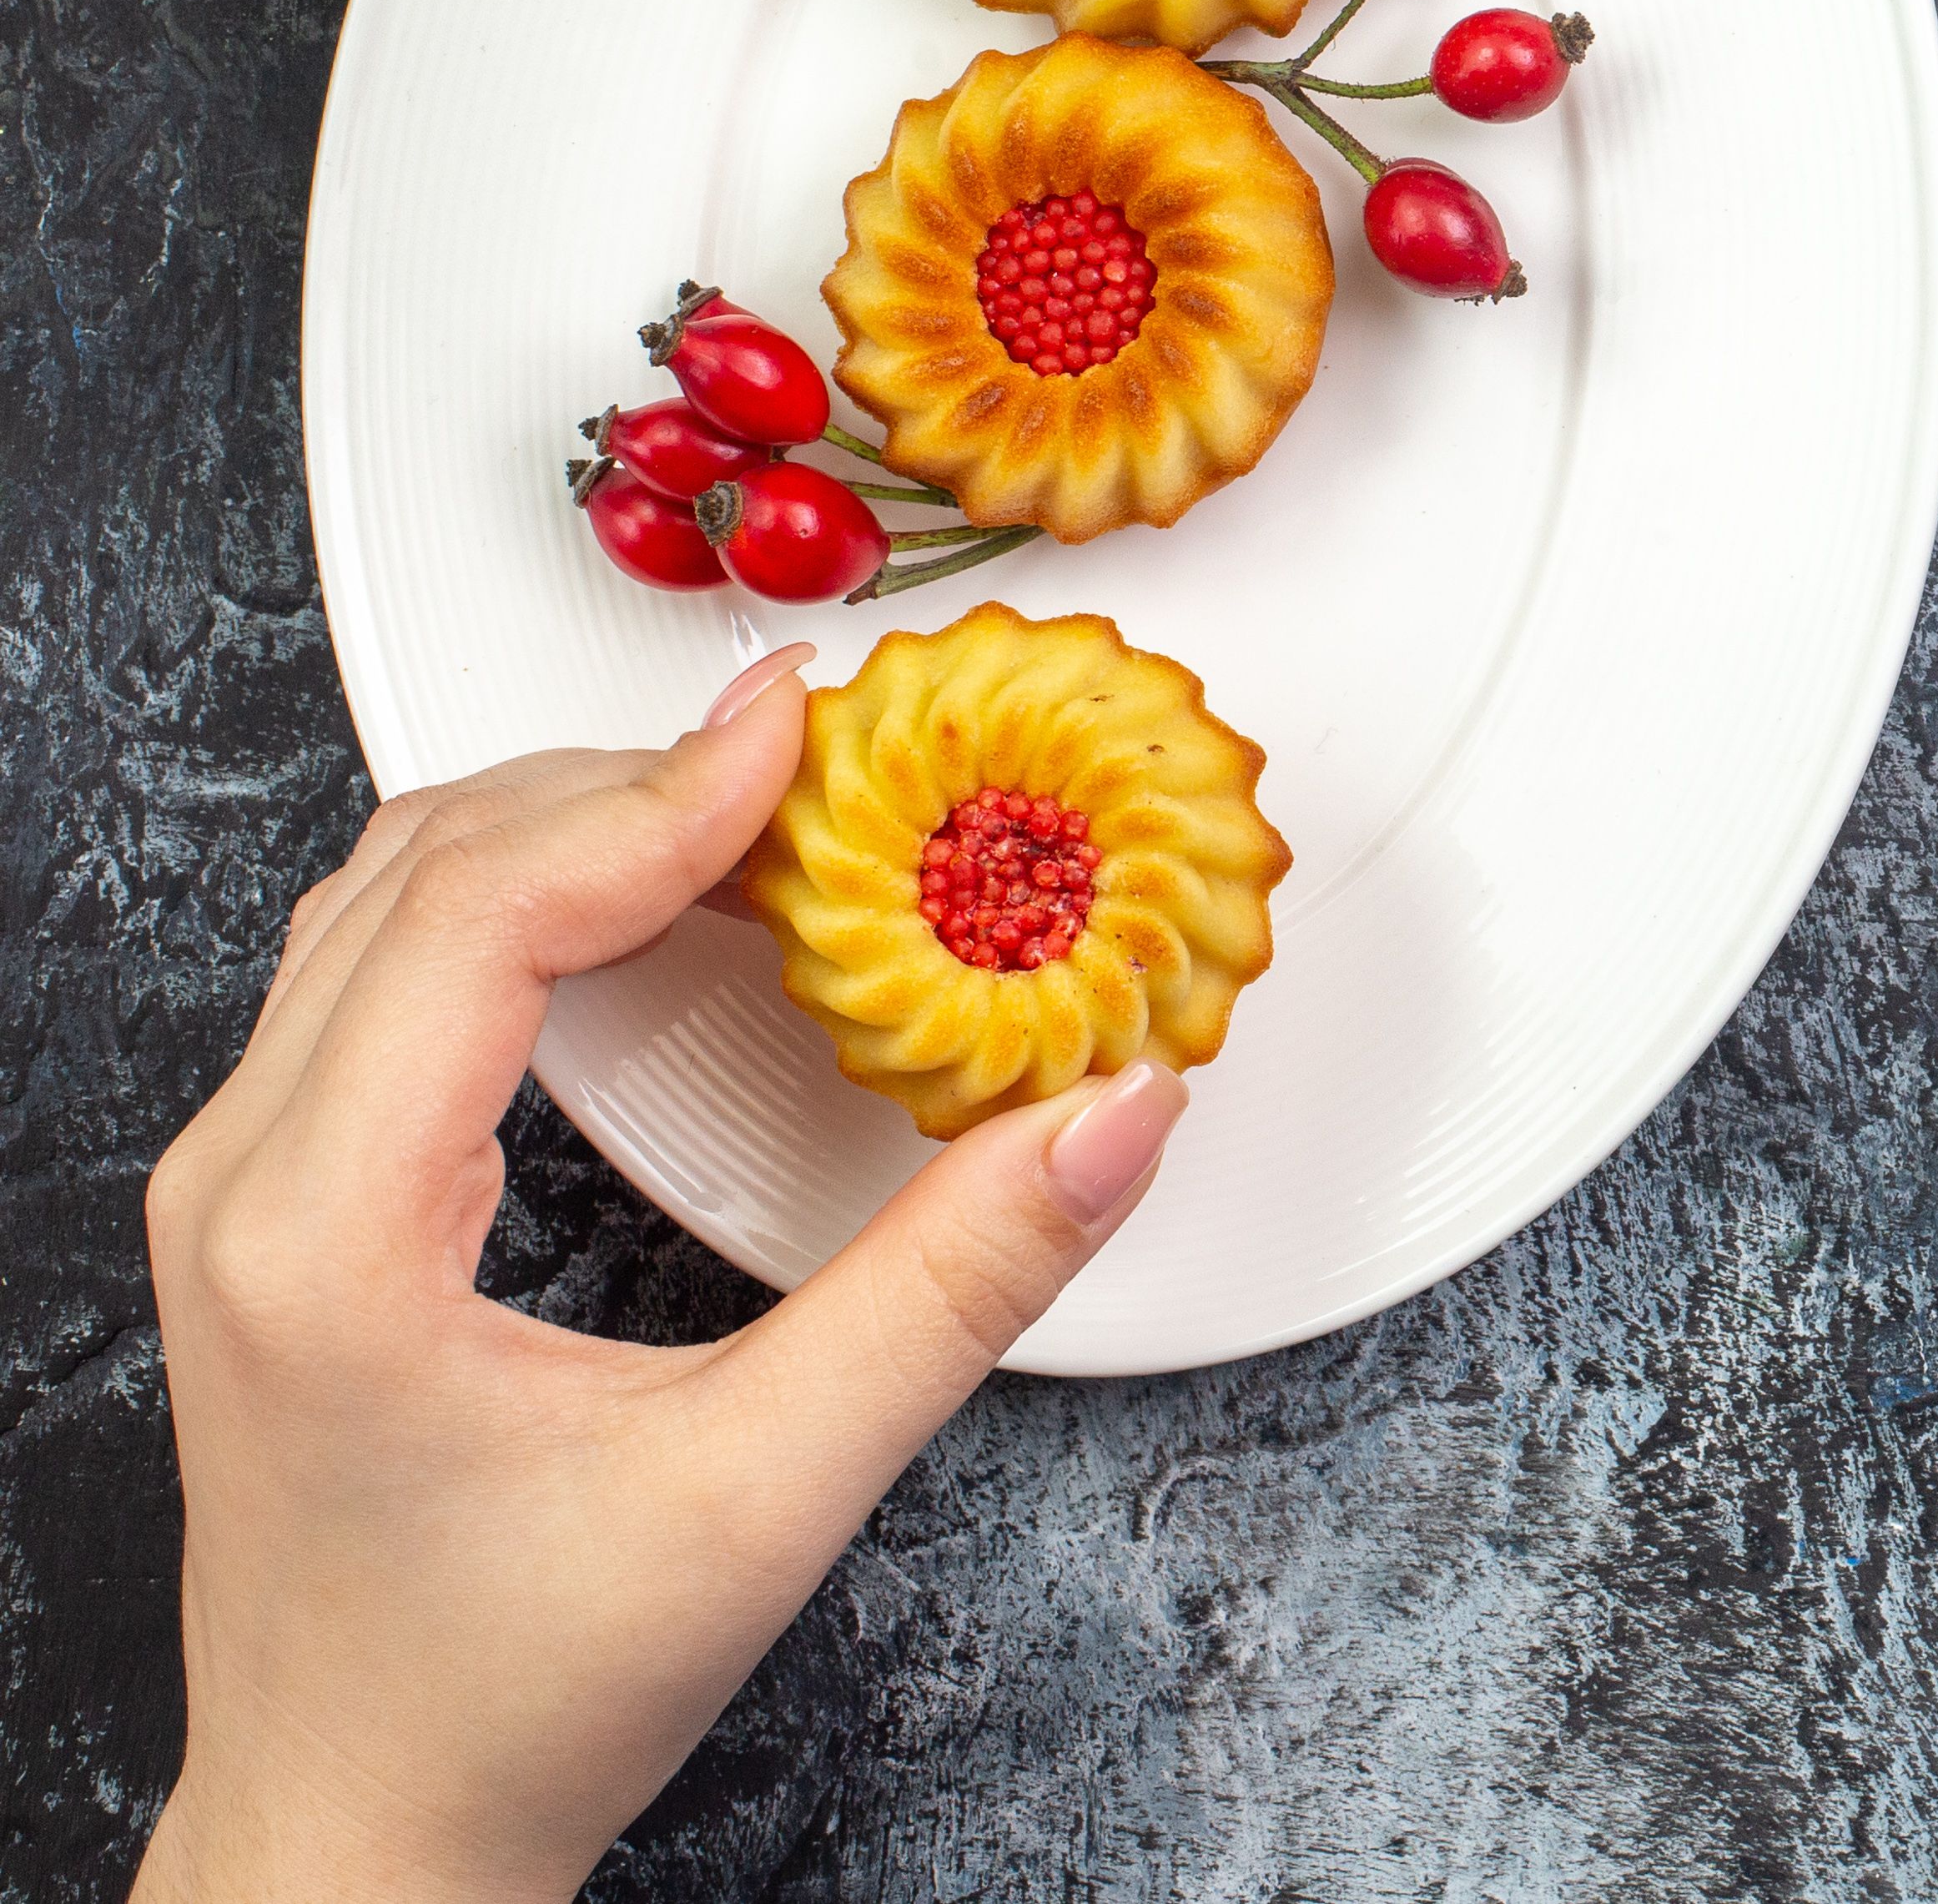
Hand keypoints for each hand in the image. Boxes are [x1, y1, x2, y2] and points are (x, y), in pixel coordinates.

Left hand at [133, 647, 1189, 1903]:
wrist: (360, 1838)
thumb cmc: (501, 1703)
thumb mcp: (763, 1494)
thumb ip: (949, 1293)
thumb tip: (1106, 1119)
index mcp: (326, 1234)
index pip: (480, 915)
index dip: (656, 797)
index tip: (799, 731)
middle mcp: (247, 1187)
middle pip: (424, 869)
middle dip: (631, 782)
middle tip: (817, 758)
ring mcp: (245, 1194)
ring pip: (387, 902)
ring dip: (572, 828)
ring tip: (752, 815)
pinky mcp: (282, 1211)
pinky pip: (382, 973)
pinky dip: (524, 900)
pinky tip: (650, 915)